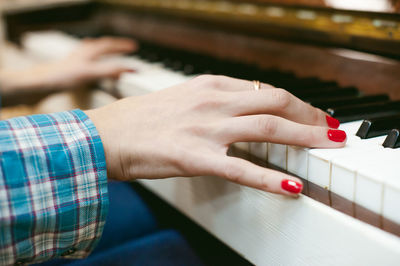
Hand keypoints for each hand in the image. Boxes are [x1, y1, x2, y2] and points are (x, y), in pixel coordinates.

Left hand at [0, 37, 136, 93]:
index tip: (135, 47)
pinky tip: (87, 69)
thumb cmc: (61, 78)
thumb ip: (110, 71)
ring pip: (90, 52)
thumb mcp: (90, 73)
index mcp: (88, 54)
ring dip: (101, 50)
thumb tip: (129, 69)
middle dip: (114, 46)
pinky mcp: (67, 72)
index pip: (109, 46)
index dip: (123, 46)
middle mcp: (81, 55)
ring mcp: (73, 63)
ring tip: (106, 50)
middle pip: (100, 46)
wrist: (38, 85)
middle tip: (125, 47)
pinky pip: (83, 63)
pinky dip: (90, 62)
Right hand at [86, 75, 345, 196]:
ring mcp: (207, 129)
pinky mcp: (196, 158)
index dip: (295, 102)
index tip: (310, 113)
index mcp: (209, 86)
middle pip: (276, 102)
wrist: (107, 134)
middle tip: (331, 129)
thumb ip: (215, 100)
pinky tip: (292, 186)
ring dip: (305, 136)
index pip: (264, 89)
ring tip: (330, 146)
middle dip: (310, 114)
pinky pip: (242, 167)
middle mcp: (213, 102)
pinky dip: (270, 178)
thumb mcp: (183, 97)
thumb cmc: (141, 118)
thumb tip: (244, 108)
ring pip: (269, 128)